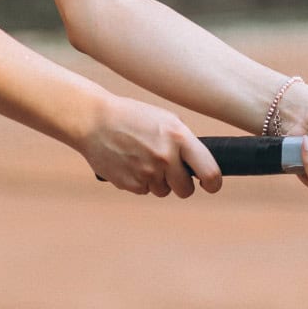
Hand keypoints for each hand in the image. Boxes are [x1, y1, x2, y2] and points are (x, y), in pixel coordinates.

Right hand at [82, 95, 221, 198]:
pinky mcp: (130, 184)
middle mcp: (165, 157)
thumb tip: (200, 165)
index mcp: (179, 137)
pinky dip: (140, 181)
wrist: (94, 121)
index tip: (210, 185)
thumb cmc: (133, 117)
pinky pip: (144, 191)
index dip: (213, 183)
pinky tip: (129, 162)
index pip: (209, 171)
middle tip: (170, 171)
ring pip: (163, 191)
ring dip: (158, 181)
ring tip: (142, 158)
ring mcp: (147, 172)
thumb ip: (184, 141)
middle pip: (186, 190)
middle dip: (181, 184)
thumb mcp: (164, 119)